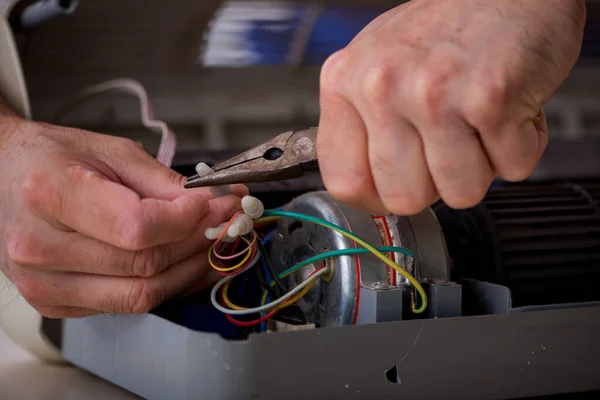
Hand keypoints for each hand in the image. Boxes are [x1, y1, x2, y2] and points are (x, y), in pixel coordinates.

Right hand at [0, 100, 246, 317]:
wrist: (3, 177)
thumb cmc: (53, 158)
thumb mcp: (111, 152)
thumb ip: (163, 183)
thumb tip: (212, 206)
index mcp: (51, 194)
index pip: (137, 228)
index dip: (187, 220)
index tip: (213, 204)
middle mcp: (40, 247)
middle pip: (146, 265)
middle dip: (201, 242)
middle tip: (228, 220)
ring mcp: (44, 283)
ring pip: (143, 294)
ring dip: (191, 269)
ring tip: (216, 244)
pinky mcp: (55, 303)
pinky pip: (127, 304)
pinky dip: (166, 286)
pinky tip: (186, 263)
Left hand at [317, 0, 584, 213]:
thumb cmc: (446, 29)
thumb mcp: (377, 65)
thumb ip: (363, 125)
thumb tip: (364, 188)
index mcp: (345, 82)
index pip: (344, 182)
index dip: (377, 198)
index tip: (397, 188)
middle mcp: (381, 86)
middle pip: (404, 198)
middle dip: (436, 183)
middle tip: (449, 143)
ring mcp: (432, 92)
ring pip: (459, 192)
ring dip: (481, 167)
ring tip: (478, 122)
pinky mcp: (487, 97)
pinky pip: (510, 169)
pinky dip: (521, 147)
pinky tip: (508, 110)